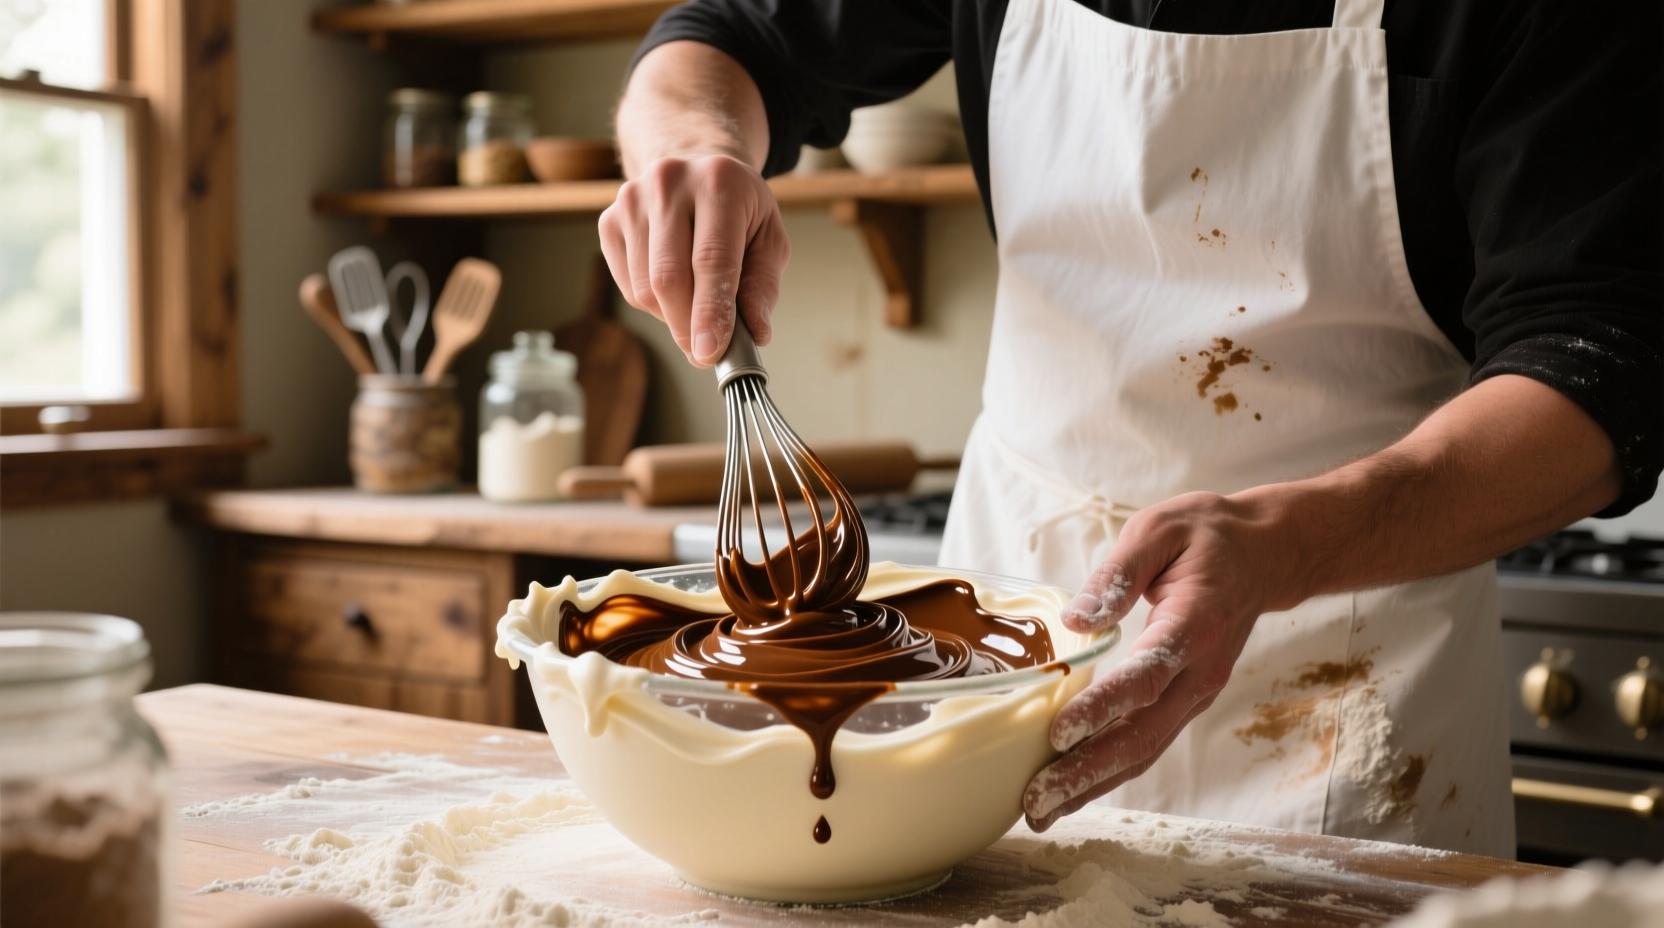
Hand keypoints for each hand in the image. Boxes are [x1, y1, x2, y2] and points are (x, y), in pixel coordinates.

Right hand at [598, 153, 789, 366]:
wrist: (695, 166)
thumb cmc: (738, 209)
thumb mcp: (768, 238)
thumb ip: (764, 286)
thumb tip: (756, 332)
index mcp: (719, 182)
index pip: (711, 258)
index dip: (710, 311)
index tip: (711, 351)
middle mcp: (670, 183)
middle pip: (669, 278)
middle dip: (688, 326)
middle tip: (705, 351)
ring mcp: (632, 200)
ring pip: (645, 289)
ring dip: (673, 316)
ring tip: (696, 304)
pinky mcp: (609, 220)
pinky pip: (628, 287)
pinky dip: (653, 304)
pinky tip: (674, 288)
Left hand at [1022, 491, 1285, 830]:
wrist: (1264, 555)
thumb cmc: (1204, 536)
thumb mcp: (1159, 530)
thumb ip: (1117, 573)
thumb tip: (1075, 619)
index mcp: (1195, 624)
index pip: (1147, 675)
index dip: (1104, 706)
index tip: (1060, 732)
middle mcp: (1201, 671)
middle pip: (1144, 734)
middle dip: (1088, 770)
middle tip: (1038, 798)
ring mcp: (1198, 693)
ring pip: (1146, 750)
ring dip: (1094, 784)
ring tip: (1043, 810)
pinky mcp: (1187, 702)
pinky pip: (1148, 744)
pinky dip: (1110, 772)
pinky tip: (1072, 790)